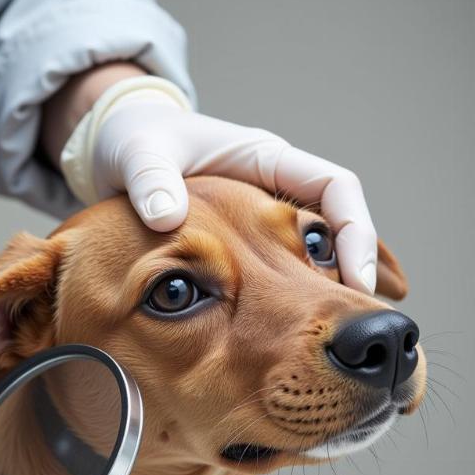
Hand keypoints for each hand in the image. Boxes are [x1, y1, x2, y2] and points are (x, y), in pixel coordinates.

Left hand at [56, 73, 377, 294]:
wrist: (117, 146)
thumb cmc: (134, 140)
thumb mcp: (138, 154)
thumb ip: (151, 181)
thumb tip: (166, 217)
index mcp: (262, 156)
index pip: (334, 187)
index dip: (352, 232)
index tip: (351, 281)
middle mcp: (273, 186)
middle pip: (336, 228)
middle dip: (355, 271)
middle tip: (356, 324)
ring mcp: (260, 214)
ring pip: (316, 251)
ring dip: (335, 287)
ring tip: (351, 334)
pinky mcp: (242, 238)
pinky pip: (285, 264)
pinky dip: (303, 292)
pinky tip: (312, 326)